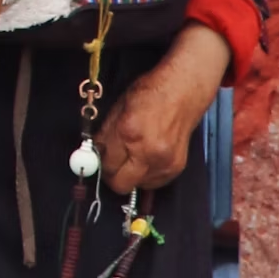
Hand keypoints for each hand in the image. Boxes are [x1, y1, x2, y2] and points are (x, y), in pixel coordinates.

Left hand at [98, 25, 232, 195]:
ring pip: (137, 186)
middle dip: (112, 176)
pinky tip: (146, 157)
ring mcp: (164, 163)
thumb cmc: (153, 93)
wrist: (184, 91)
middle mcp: (148, 152)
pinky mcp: (176, 168)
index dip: (98, 163)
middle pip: (120, 185)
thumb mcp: (119, 107)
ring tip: (132, 156)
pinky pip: (153, 183)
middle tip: (110, 165)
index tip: (97, 160)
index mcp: (130, 133)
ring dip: (130, 175)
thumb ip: (105, 134)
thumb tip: (94, 153)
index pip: (106, 165)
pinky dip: (146, 174)